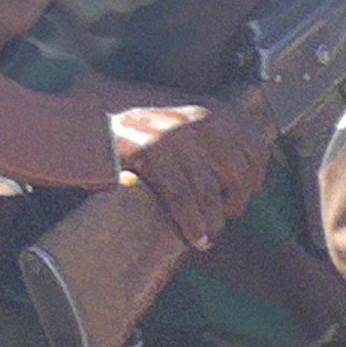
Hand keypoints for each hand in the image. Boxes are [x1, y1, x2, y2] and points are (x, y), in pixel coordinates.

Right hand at [108, 101, 272, 250]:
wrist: (88, 116)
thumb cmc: (135, 122)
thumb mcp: (181, 115)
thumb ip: (209, 132)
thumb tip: (236, 168)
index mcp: (211, 109)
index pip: (254, 146)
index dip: (256, 176)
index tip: (249, 192)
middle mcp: (198, 120)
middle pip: (236, 173)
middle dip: (235, 203)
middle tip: (226, 217)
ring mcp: (175, 136)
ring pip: (208, 191)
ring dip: (212, 221)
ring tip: (208, 237)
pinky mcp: (151, 152)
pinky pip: (180, 197)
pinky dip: (190, 222)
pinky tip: (194, 236)